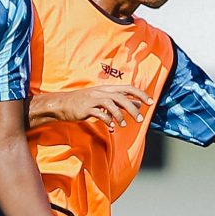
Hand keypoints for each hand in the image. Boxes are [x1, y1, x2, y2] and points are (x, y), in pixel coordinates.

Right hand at [35, 84, 150, 130]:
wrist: (63, 104)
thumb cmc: (85, 102)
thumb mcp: (104, 100)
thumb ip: (120, 102)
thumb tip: (137, 105)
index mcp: (107, 89)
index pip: (128, 88)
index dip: (140, 94)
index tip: (151, 102)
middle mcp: (102, 92)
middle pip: (122, 97)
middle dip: (133, 108)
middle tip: (140, 120)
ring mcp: (94, 99)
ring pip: (112, 104)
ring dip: (120, 115)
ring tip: (124, 124)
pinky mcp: (86, 108)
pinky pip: (100, 113)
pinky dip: (107, 120)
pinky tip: (111, 127)